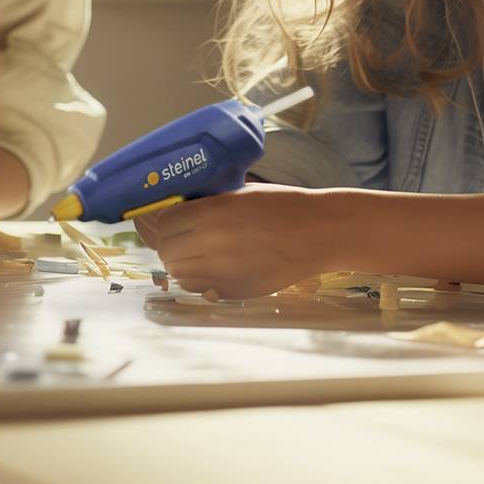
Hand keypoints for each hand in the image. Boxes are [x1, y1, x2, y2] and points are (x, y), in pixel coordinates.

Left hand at [150, 183, 338, 299]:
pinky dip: (198, 280)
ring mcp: (221, 271)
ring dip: (182, 263)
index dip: (167, 222)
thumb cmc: (282, 206)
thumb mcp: (240, 193)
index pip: (165, 222)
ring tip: (197, 254)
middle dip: (171, 244)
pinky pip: (199, 288)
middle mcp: (211, 242)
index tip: (175, 221)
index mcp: (212, 212)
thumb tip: (179, 211)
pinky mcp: (233, 290)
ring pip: (179, 273)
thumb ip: (208, 204)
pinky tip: (213, 268)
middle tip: (183, 239)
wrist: (318, 233)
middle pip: (167, 250)